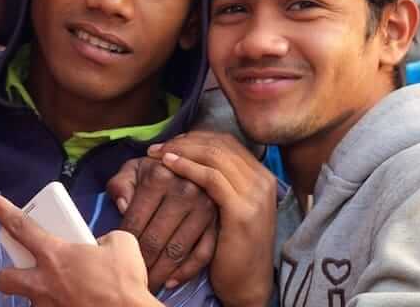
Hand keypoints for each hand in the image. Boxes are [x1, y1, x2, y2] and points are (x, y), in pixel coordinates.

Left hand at [0, 194, 160, 306]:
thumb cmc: (124, 281)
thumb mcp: (120, 243)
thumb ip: (103, 238)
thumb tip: (100, 245)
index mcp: (56, 255)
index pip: (21, 227)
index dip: (3, 212)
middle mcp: (45, 283)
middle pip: (5, 278)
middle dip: (7, 273)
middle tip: (23, 270)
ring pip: (30, 301)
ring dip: (42, 294)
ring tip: (65, 291)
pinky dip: (61, 305)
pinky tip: (78, 302)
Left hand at [107, 153, 218, 290]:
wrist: (191, 165)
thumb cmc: (155, 172)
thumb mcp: (133, 170)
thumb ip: (121, 185)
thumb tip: (123, 205)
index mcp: (161, 174)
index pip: (135, 221)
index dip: (123, 246)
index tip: (116, 260)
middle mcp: (186, 189)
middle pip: (155, 239)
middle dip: (140, 264)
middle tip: (130, 278)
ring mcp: (205, 207)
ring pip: (176, 250)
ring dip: (160, 273)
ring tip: (147, 284)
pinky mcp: (218, 222)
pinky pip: (202, 254)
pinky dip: (186, 272)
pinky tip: (170, 282)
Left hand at [150, 132, 276, 306]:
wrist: (248, 283)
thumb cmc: (231, 249)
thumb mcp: (228, 210)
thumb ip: (218, 184)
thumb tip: (192, 159)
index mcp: (260, 176)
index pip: (226, 142)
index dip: (195, 137)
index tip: (171, 142)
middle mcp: (261, 180)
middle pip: (220, 144)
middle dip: (185, 141)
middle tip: (158, 146)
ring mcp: (255, 194)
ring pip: (215, 155)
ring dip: (182, 150)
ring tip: (158, 154)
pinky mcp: (242, 210)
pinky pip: (211, 178)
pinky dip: (187, 167)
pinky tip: (168, 165)